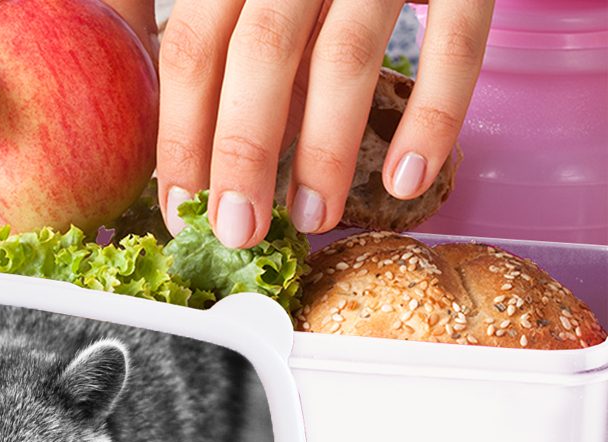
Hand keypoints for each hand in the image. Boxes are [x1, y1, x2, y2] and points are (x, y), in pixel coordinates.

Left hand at [156, 0, 493, 246]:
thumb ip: (190, 28)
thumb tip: (166, 132)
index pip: (192, 47)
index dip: (181, 133)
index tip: (182, 207)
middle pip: (261, 54)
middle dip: (244, 153)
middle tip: (240, 232)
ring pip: (346, 55)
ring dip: (326, 151)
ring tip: (314, 219)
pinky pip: (455, 40)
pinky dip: (432, 118)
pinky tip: (406, 182)